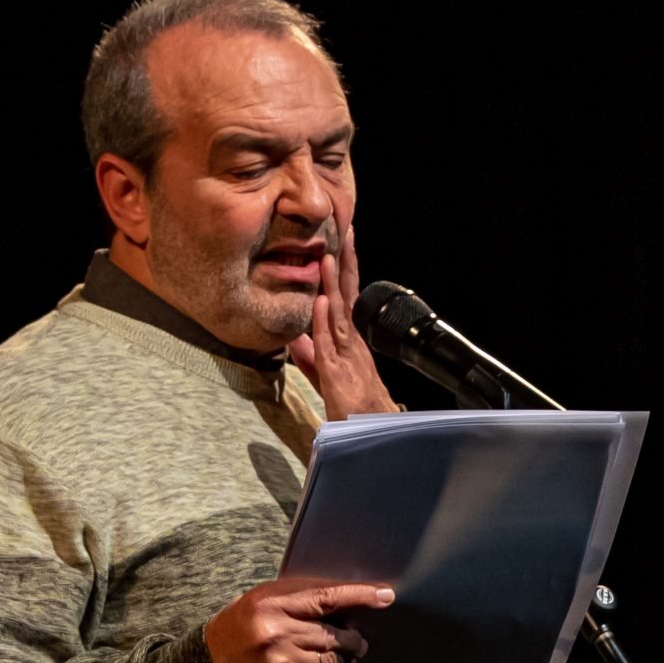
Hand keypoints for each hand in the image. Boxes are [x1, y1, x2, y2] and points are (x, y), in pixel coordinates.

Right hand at [203, 578, 394, 662]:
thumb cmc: (232, 638)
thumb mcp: (254, 606)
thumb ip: (295, 601)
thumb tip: (345, 605)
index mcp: (268, 605)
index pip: (327, 597)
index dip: (361, 596)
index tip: (386, 596)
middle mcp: (277, 635)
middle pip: (337, 635)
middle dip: (354, 639)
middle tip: (358, 641)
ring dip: (340, 662)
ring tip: (333, 660)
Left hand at [289, 220, 400, 420]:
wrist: (369, 433)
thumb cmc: (350, 405)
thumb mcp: (324, 374)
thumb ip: (310, 354)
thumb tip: (294, 335)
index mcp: (349, 340)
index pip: (346, 296)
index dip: (342, 269)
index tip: (341, 240)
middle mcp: (352, 341)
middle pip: (348, 295)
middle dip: (346, 262)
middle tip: (345, 229)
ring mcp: (347, 355)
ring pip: (339, 313)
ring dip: (333, 284)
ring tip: (328, 255)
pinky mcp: (338, 373)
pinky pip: (330, 344)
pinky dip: (325, 321)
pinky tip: (323, 301)